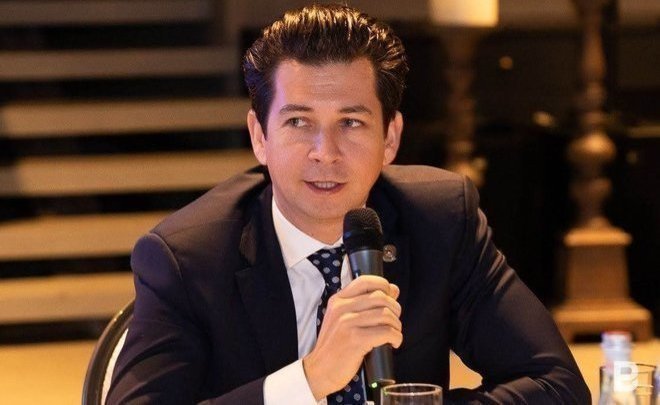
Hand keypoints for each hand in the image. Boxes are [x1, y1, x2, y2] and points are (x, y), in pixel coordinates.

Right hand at [302, 275, 401, 399]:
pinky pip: (386, 332)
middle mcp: (341, 308)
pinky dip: (396, 337)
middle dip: (395, 309)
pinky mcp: (355, 340)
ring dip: (396, 325)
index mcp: (338, 301)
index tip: (390, 297)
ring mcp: (347, 323)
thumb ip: (366, 303)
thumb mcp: (344, 319)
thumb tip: (394, 289)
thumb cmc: (335, 346)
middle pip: (380, 297)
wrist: (319, 370)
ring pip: (386, 314)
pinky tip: (393, 343)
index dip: (383, 285)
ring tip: (394, 334)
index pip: (365, 281)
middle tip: (394, 322)